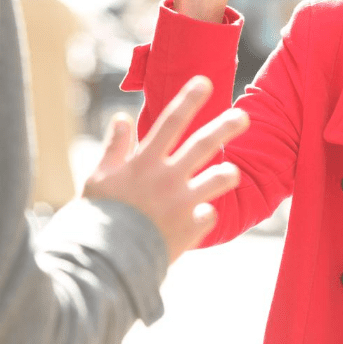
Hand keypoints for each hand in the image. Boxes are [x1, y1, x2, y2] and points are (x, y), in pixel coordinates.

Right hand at [82, 76, 246, 262]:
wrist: (106, 262)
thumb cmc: (99, 218)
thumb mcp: (99, 178)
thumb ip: (114, 148)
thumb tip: (121, 118)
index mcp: (144, 163)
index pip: (170, 122)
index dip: (188, 100)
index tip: (205, 82)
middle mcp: (167, 178)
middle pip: (203, 145)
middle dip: (225, 126)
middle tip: (244, 115)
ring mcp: (182, 204)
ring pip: (218, 179)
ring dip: (227, 174)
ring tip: (232, 172)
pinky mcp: (191, 229)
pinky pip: (209, 216)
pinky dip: (205, 215)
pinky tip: (198, 219)